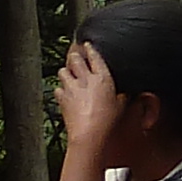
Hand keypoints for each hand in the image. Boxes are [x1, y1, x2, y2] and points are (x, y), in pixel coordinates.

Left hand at [54, 39, 121, 176]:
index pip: (95, 56)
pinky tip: (64, 93)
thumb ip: (121, 96)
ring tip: (68, 74)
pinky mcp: (61, 99)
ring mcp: (71, 88)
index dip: (91, 49)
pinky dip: (60, 89)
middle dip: (75, 56)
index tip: (88, 45)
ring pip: (63, 71)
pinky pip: (58, 89)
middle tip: (76, 57)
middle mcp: (85, 79)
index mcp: (102, 78)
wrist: (89, 134)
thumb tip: (123, 93)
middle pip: (75, 59)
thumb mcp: (121, 106)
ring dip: (66, 71)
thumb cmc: (107, 121)